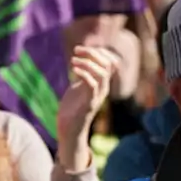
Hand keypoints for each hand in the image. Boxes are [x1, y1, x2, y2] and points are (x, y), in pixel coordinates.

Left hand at [56, 45, 117, 172]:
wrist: (69, 130)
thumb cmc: (72, 109)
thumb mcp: (78, 87)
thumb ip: (83, 75)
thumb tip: (81, 59)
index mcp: (102, 84)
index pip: (111, 62)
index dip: (100, 51)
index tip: (82, 49)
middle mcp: (103, 89)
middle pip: (108, 64)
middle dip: (93, 53)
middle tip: (77, 50)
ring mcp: (97, 97)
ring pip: (102, 73)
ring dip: (88, 62)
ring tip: (73, 60)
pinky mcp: (89, 104)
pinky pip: (92, 85)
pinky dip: (84, 74)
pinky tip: (73, 69)